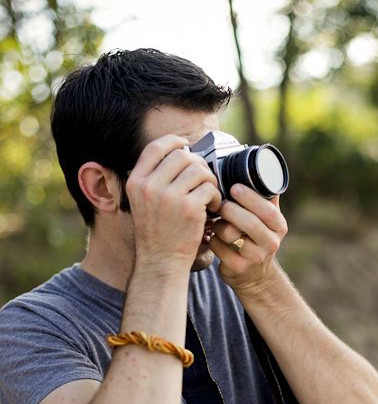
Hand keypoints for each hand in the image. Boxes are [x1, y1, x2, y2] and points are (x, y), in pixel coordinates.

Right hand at [125, 135, 221, 268]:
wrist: (161, 261)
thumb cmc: (156, 232)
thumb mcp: (142, 201)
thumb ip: (154, 177)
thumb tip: (178, 152)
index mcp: (136, 182)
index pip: (155, 148)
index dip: (174, 141)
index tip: (185, 146)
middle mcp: (150, 187)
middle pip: (182, 156)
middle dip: (197, 165)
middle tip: (202, 180)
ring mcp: (169, 197)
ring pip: (199, 170)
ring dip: (209, 180)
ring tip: (208, 196)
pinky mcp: (189, 208)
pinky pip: (210, 188)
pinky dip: (215, 197)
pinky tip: (211, 208)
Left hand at [209, 184, 287, 294]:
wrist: (255, 276)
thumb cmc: (256, 239)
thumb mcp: (267, 220)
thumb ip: (264, 197)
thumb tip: (256, 163)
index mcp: (279, 226)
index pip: (268, 210)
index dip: (251, 198)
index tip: (234, 187)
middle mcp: (271, 243)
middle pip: (251, 224)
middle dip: (232, 210)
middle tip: (220, 202)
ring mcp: (255, 258)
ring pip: (232, 235)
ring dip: (219, 224)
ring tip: (215, 220)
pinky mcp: (238, 268)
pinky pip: (218, 248)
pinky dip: (212, 239)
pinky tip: (211, 235)